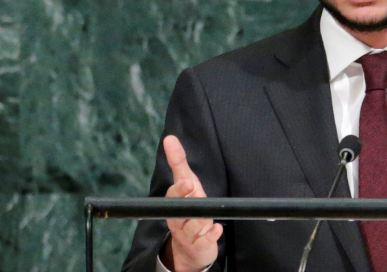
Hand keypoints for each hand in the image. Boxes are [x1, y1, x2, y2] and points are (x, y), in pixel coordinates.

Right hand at [161, 135, 222, 271]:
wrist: (190, 247)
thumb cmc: (189, 209)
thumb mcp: (186, 184)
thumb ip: (178, 163)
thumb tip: (170, 138)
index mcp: (174, 204)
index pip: (173, 195)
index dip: (180, 189)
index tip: (188, 181)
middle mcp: (178, 219)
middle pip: (179, 211)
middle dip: (186, 202)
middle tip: (193, 189)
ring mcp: (189, 234)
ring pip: (194, 226)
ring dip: (202, 220)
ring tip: (207, 218)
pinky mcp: (200, 246)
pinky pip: (204, 242)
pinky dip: (211, 236)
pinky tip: (217, 230)